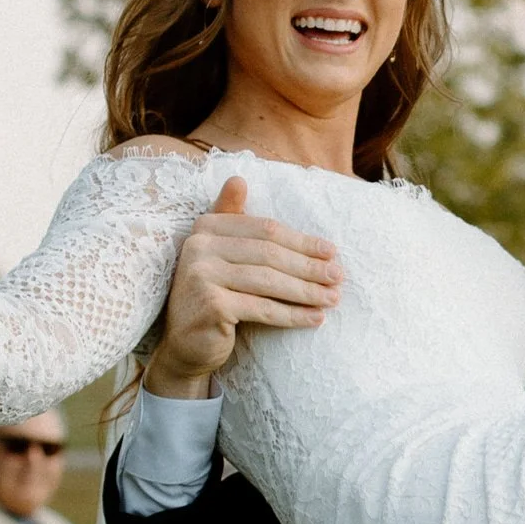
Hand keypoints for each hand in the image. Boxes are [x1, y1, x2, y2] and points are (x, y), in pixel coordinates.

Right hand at [143, 172, 341, 394]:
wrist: (184, 345)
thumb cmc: (213, 295)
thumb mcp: (220, 255)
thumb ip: (231, 219)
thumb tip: (238, 178)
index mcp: (206, 227)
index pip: (265, 230)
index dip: (301, 241)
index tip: (332, 253)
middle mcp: (198, 246)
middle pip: (269, 254)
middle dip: (309, 267)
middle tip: (339, 277)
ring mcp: (202, 275)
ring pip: (269, 281)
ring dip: (306, 292)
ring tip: (333, 299)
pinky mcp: (211, 305)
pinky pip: (263, 308)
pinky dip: (292, 315)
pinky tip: (315, 319)